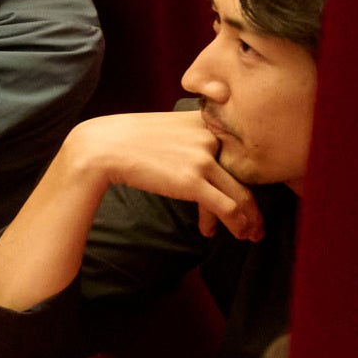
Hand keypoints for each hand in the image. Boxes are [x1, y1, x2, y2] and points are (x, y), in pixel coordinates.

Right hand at [58, 108, 259, 237]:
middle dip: (254, 205)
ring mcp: (203, 159)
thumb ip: (189, 138)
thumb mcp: (165, 128)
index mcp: (205, 122)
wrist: (100, 146)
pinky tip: (236, 234)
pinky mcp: (193, 181)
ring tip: (249, 234)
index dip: (245, 177)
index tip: (247, 196)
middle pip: (244, 176)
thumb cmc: (125, 139)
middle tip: (257, 223)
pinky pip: (227, 207)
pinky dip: (236, 224)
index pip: (237, 153)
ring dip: (249, 220)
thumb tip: (198, 162)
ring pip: (241, 195)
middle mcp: (210, 137)